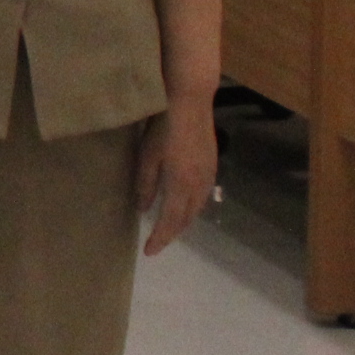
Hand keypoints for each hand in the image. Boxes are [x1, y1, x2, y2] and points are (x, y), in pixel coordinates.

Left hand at [135, 98, 217, 253]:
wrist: (191, 102)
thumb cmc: (162, 126)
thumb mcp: (147, 155)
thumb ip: (145, 184)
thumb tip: (142, 209)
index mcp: (181, 184)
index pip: (170, 221)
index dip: (160, 238)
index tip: (149, 252)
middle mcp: (199, 185)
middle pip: (186, 218)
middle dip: (171, 233)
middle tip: (157, 242)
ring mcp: (208, 175)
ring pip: (196, 208)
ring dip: (182, 221)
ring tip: (168, 228)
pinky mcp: (212, 165)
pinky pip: (202, 196)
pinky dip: (191, 207)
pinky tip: (184, 205)